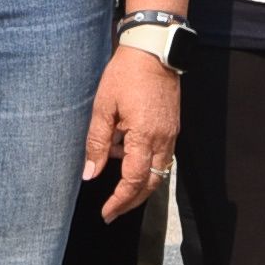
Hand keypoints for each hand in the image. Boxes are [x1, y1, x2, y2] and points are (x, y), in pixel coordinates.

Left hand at [87, 46, 180, 214]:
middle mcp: (163, 140)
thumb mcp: (103, 108)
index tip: (107, 213)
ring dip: (140, 184)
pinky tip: (127, 156)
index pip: (134, 181)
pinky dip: (146, 165)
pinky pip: (162, 156)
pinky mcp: (173, 127)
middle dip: (132, 201)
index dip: (120, 200)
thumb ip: (97, 143)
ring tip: (116, 182)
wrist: (153, 51)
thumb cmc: (125, 75)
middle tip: (113, 211)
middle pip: (151, 183)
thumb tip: (91, 174)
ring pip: (159, 172)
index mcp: (144, 137)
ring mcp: (171, 134)